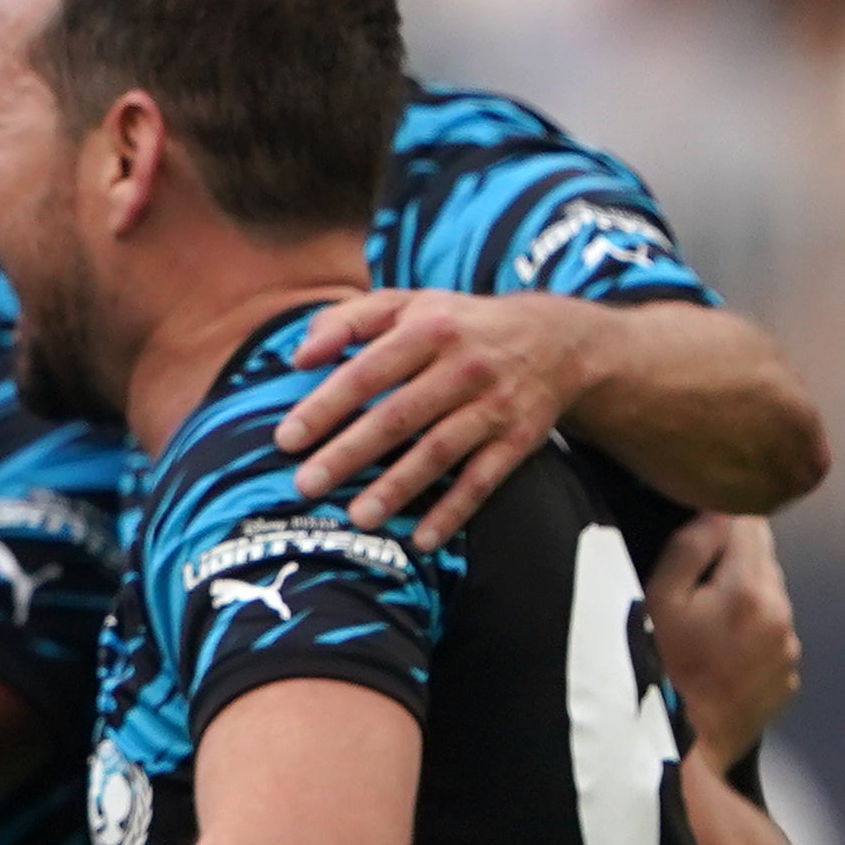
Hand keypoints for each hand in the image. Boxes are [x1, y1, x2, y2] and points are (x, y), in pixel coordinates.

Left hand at [271, 290, 586, 548]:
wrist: (557, 340)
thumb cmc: (458, 324)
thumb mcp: (407, 304)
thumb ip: (347, 320)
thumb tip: (300, 356)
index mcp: (428, 328)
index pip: (368, 371)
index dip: (326, 406)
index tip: (287, 439)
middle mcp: (464, 366)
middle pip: (399, 415)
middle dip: (350, 453)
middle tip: (305, 485)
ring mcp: (494, 405)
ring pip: (440, 450)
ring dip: (398, 487)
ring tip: (357, 517)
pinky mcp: (519, 439)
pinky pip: (484, 480)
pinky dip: (454, 510)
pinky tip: (422, 539)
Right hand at [645, 513, 798, 769]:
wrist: (685, 745)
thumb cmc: (660, 667)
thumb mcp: (657, 600)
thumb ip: (690, 548)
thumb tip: (716, 511)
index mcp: (750, 588)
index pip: (750, 524)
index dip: (722, 520)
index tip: (699, 527)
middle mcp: (781, 613)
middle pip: (763, 562)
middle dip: (732, 564)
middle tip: (693, 584)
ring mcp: (789, 649)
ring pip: (769, 601)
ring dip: (743, 602)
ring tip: (704, 628)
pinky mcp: (787, 677)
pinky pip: (772, 639)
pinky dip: (751, 638)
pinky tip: (719, 657)